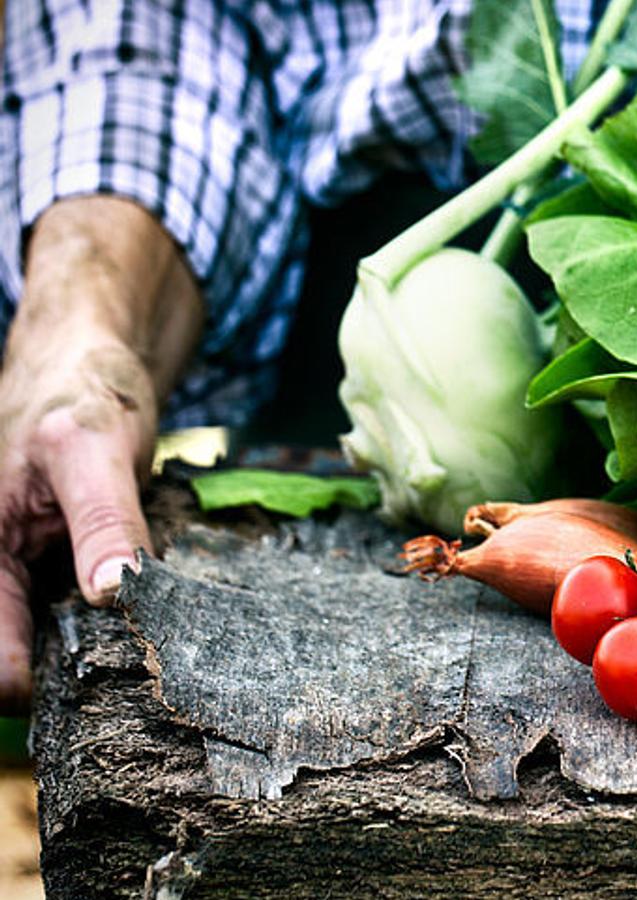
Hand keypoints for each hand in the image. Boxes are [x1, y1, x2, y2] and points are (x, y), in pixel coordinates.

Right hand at [0, 197, 201, 711]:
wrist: (94, 354)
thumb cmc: (83, 390)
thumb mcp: (96, 450)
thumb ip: (103, 522)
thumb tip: (111, 595)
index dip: (26, 685)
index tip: (80, 693)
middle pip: (19, 658)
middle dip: (68, 676)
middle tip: (138, 686)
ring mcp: (28, 569)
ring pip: (55, 641)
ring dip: (97, 653)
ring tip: (155, 664)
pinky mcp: (63, 563)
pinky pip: (83, 612)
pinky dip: (114, 621)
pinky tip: (156, 626)